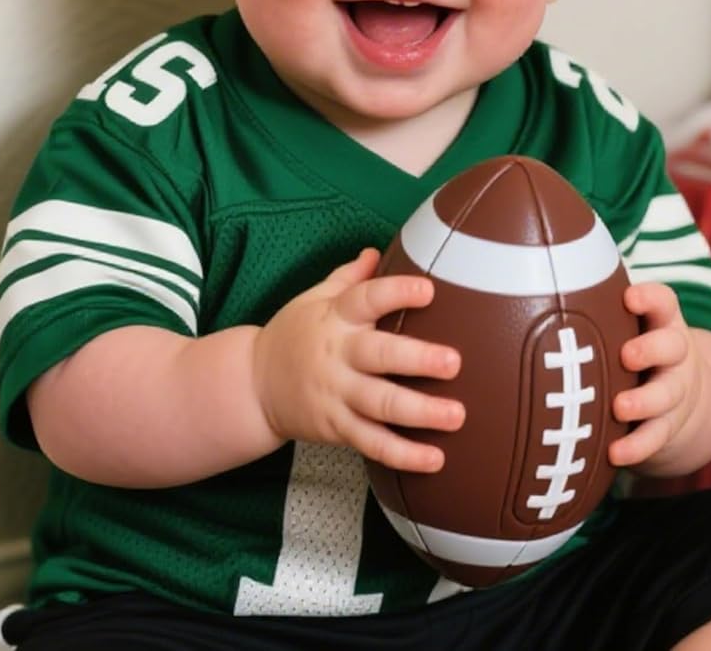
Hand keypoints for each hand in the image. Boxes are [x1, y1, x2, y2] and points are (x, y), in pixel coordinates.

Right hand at [251, 247, 464, 472]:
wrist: (253, 385)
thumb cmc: (293, 335)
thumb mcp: (314, 298)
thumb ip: (349, 277)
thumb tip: (376, 250)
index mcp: (335, 317)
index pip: (366, 299)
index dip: (396, 293)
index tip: (428, 290)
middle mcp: (338, 355)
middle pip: (379, 356)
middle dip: (417, 359)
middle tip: (454, 362)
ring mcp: (337, 394)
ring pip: (380, 404)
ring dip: (420, 412)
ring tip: (456, 415)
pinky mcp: (336, 428)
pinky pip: (372, 443)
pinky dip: (403, 454)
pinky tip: (434, 459)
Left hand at [608, 282, 702, 469]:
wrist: (683, 397)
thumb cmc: (635, 345)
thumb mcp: (627, 322)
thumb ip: (596, 301)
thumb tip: (533, 273)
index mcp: (661, 321)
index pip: (663, 301)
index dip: (649, 298)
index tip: (628, 298)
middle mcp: (674, 354)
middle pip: (673, 345)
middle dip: (651, 349)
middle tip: (626, 355)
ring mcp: (675, 391)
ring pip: (668, 394)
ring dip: (644, 401)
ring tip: (619, 407)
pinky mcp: (670, 427)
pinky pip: (657, 438)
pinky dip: (638, 447)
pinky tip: (615, 454)